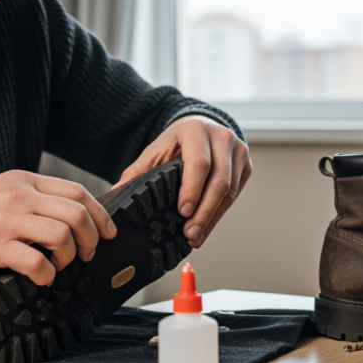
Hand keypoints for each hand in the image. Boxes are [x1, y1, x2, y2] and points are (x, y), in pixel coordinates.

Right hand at [0, 171, 116, 284]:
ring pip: (63, 235)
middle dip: (92, 239)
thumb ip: (27, 197)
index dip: (100, 213)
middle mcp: (20, 195)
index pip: (77, 191)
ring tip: (60, 266)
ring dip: (71, 257)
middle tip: (88, 255)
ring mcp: (8, 219)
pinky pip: (37, 261)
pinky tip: (41, 278)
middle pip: (78, 213)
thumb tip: (59, 215)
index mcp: (23, 180)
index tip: (108, 231)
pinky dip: (47, 274)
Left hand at [115, 116, 250, 247]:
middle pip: (219, 180)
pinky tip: (206, 226)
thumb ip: (137, 171)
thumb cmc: (176, 141)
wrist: (200, 127)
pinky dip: (219, 214)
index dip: (192, 189)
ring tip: (195, 235)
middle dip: (204, 211)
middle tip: (189, 233)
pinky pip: (235, 194)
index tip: (183, 211)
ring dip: (212, 217)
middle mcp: (222, 137)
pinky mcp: (245, 166)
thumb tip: (116, 192)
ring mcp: (238, 151)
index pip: (199, 163)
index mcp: (196, 130)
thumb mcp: (155, 150)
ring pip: (230, 190)